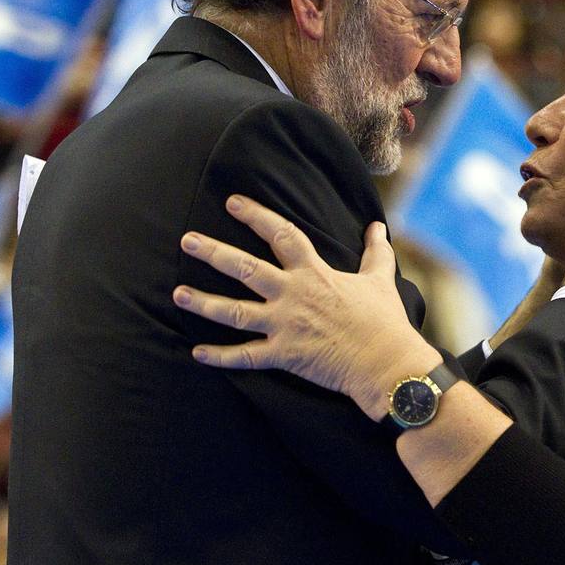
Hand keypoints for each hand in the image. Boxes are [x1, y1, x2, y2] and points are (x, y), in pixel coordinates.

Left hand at [172, 195, 439, 420]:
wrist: (386, 362)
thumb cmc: (384, 320)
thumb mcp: (380, 279)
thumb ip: (375, 251)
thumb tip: (377, 227)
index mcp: (315, 273)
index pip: (281, 234)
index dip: (256, 215)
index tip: (233, 202)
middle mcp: (293, 295)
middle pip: (246, 268)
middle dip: (214, 253)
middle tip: (187, 241)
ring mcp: (285, 325)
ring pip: (234, 312)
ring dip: (204, 303)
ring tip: (178, 294)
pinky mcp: (284, 355)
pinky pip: (245, 356)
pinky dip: (220, 356)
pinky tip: (197, 352)